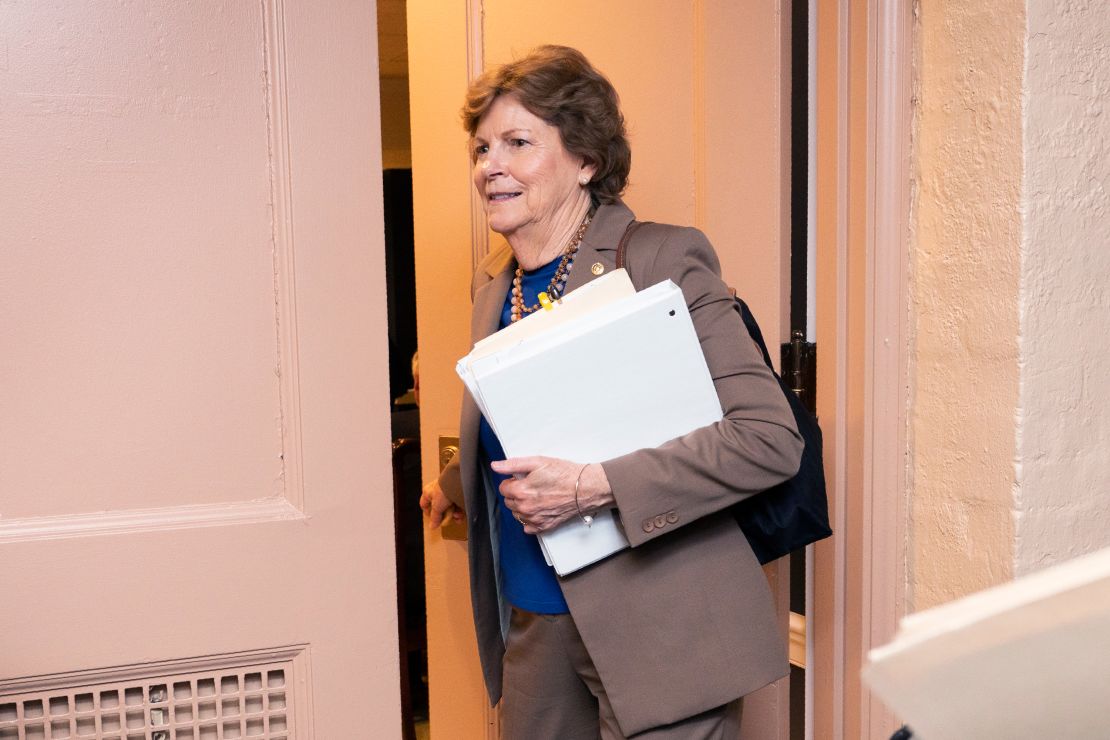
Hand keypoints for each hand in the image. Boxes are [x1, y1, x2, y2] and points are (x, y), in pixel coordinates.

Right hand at [420, 478, 462, 528]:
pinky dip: (459, 511)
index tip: (434, 520)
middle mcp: (438, 490)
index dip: (429, 513)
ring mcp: (448, 491)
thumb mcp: (437, 507)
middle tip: (447, 521)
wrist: (458, 481)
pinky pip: (458, 504)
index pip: (424, 504)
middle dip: (444, 516)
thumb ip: (435, 518)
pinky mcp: (458, 492)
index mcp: (428, 491)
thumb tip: (432, 527)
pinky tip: (461, 516)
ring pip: (449, 507)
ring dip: (453, 514)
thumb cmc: (444, 490)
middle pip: (439, 507)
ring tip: (457, 517)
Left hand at [491, 457, 613, 534]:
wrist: (586, 488)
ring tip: (538, 496)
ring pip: (517, 514)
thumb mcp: (538, 462)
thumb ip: (513, 465)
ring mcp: (535, 519)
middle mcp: (526, 508)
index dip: (512, 481)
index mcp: (521, 491)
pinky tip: (540, 509)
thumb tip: (495, 466)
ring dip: (522, 506)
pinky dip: (530, 519)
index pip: (503, 488)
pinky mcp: (544, 527)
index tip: (522, 478)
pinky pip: (528, 527)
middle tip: (532, 485)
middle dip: (516, 493)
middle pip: (509, 502)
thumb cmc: (565, 474)